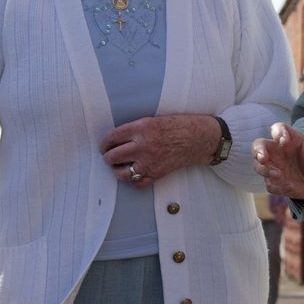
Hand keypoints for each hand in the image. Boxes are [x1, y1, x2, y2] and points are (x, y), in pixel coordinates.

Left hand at [100, 114, 222, 185]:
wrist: (198, 138)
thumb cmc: (178, 126)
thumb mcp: (153, 120)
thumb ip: (134, 129)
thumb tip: (116, 139)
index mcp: (141, 128)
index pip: (112, 138)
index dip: (105, 143)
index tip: (104, 146)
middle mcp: (143, 145)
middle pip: (113, 156)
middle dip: (108, 157)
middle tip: (109, 156)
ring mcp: (149, 162)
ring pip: (121, 173)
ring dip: (117, 170)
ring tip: (119, 167)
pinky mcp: (157, 174)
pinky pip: (137, 183)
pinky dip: (133, 180)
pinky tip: (134, 174)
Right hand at [253, 124, 303, 198]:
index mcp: (289, 140)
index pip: (278, 129)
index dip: (278, 132)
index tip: (284, 141)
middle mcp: (277, 152)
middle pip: (259, 145)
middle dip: (258, 151)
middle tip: (263, 158)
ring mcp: (274, 167)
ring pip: (259, 166)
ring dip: (265, 170)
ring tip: (277, 175)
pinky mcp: (274, 182)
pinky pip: (270, 184)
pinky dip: (277, 186)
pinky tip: (288, 187)